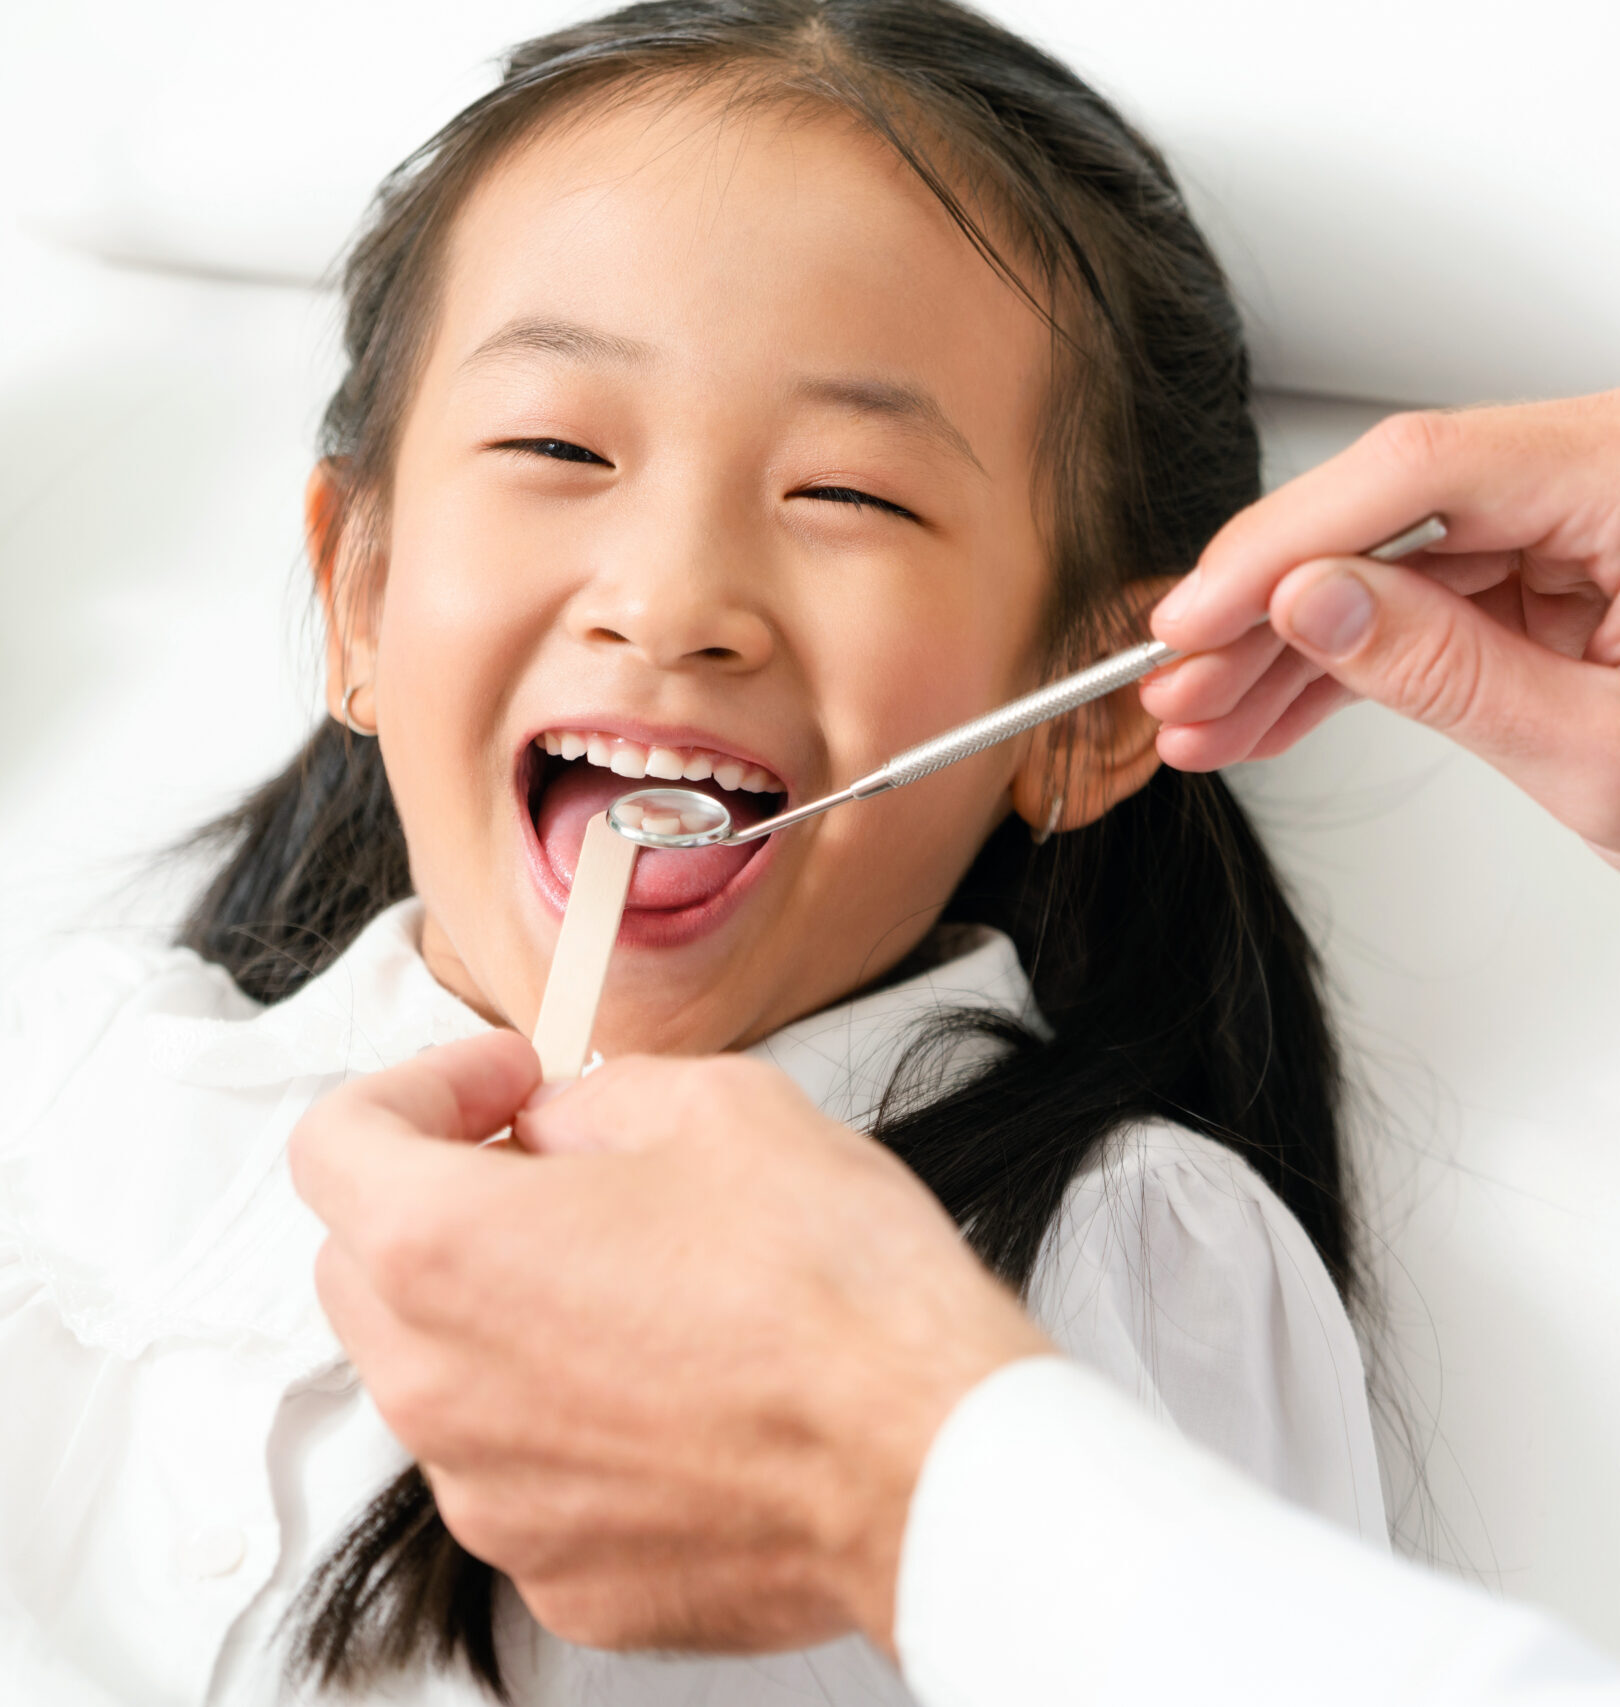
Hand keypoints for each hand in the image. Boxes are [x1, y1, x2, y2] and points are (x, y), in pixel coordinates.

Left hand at [289, 1035, 1048, 1655]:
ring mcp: (490, 1498)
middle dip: (444, 1196)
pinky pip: (514, 1468)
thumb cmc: (834, 1286)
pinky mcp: (557, 1572)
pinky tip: (669, 1381)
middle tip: (557, 1168)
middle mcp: (439, 1388)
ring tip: (635, 1280)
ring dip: (499, 1309)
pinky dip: (557, 1413)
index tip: (502, 1090)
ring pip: (438, 1372)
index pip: (336, 1142)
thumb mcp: (716, 1103)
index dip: (420, 1088)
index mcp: (447, 1250)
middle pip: (364, 1262)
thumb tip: (555, 1128)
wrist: (928, 1457)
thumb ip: (590, 1099)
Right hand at [1141, 390, 1619, 865]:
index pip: (1422, 469)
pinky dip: (1354, 664)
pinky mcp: (1562, 572)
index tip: (1199, 615)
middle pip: (1392, 511)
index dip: (1284, 542)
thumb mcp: (1601, 750)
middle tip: (1184, 682)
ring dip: (1292, 651)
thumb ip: (1442, 669)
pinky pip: (1431, 601)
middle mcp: (1610, 476)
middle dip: (1269, 610)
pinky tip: (1276, 711)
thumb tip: (1311, 603)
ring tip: (1211, 720)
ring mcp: (1583, 523)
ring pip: (1393, 564)